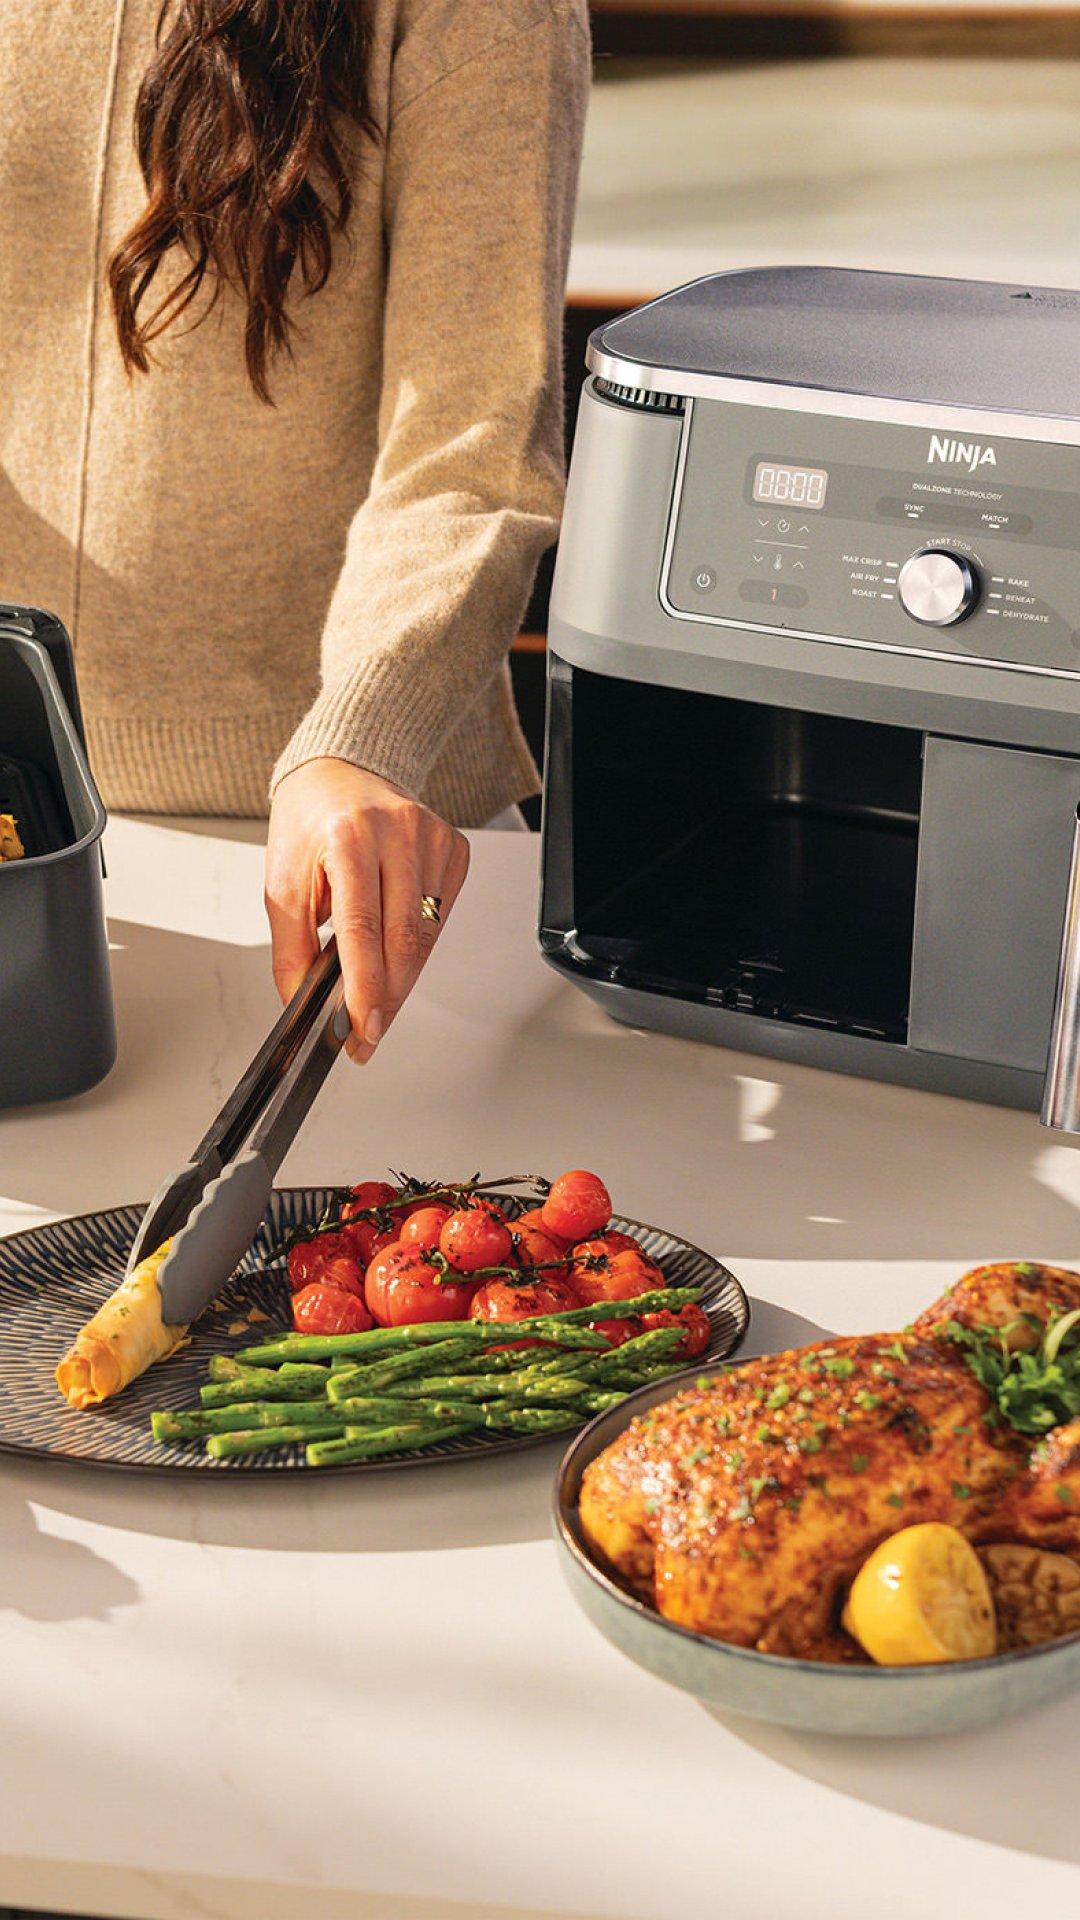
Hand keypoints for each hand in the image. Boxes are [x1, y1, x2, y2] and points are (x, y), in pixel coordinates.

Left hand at [265, 759, 469, 1062]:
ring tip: (376, 999)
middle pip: (405, 939)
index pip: (363, 928)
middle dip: (387, 997)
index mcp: (349, 837)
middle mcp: (398, 832)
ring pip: (428, 935)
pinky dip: (418, 945)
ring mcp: (433, 838)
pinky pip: (442, 917)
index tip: (362, 1026)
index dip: (365, 986)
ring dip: (403, 978)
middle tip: (368, 1032)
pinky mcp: (454, 847)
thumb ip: (291, 948)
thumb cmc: (309, 823)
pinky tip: (395, 947)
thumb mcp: (282, 883)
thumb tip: (304, 1002)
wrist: (339, 772)